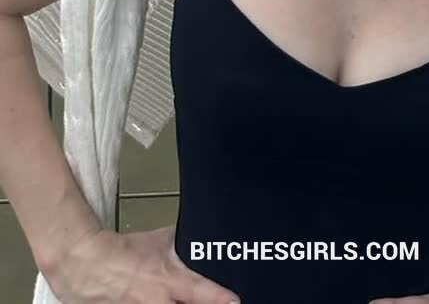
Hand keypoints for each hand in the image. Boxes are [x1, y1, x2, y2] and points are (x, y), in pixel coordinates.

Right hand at [43, 222, 240, 303]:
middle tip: (213, 303)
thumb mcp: (160, 240)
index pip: (205, 294)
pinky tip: (156, 301)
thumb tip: (202, 237)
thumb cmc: (124, 253)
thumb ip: (183, 243)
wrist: (87, 265)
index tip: (236, 301)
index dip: (223, 299)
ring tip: (174, 298)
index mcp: (172, 282)